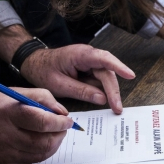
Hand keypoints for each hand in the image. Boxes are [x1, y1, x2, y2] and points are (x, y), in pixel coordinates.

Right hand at [0, 88, 71, 163]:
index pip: (42, 122)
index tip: (68, 120)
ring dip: (52, 145)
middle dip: (59, 135)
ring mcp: (4, 154)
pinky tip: (37, 142)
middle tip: (62, 128)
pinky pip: (31, 161)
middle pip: (44, 142)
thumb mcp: (14, 92)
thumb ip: (42, 98)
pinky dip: (40, 152)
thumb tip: (62, 113)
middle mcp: (4, 136)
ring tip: (52, 135)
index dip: (60, 123)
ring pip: (40, 155)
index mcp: (7, 114)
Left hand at [21, 45, 135, 114]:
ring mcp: (89, 62)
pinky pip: (99, 80)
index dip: (118, 67)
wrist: (33, 63)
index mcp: (80, 55)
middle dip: (113, 91)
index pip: (103, 59)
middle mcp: (88, 56)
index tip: (130, 75)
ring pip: (105, 77)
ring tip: (114, 108)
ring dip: (110, 92)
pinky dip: (103, 90)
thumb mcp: (60, 85)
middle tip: (117, 108)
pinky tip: (107, 102)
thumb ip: (81, 91)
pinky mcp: (89, 69)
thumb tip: (102, 99)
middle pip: (107, 72)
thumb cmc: (43, 71)